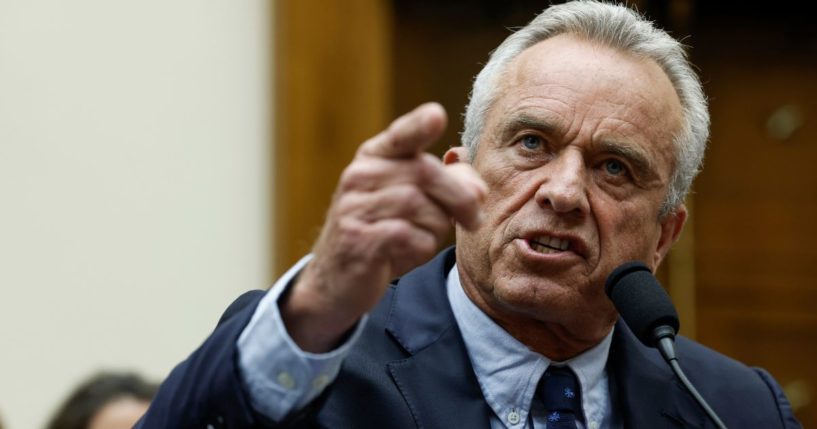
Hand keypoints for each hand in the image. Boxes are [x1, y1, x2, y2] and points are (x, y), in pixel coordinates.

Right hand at [280, 102, 486, 351]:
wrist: (336, 281)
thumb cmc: (383, 236)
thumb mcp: (411, 204)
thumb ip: (442, 183)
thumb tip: (472, 177)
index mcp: (373, 158)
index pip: (400, 135)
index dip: (419, 125)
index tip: (437, 116)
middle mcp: (359, 176)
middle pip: (426, 172)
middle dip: (461, 197)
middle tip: (474, 219)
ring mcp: (354, 207)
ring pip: (421, 206)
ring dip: (437, 228)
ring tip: (425, 239)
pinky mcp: (357, 240)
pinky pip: (409, 236)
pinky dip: (422, 247)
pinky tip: (410, 253)